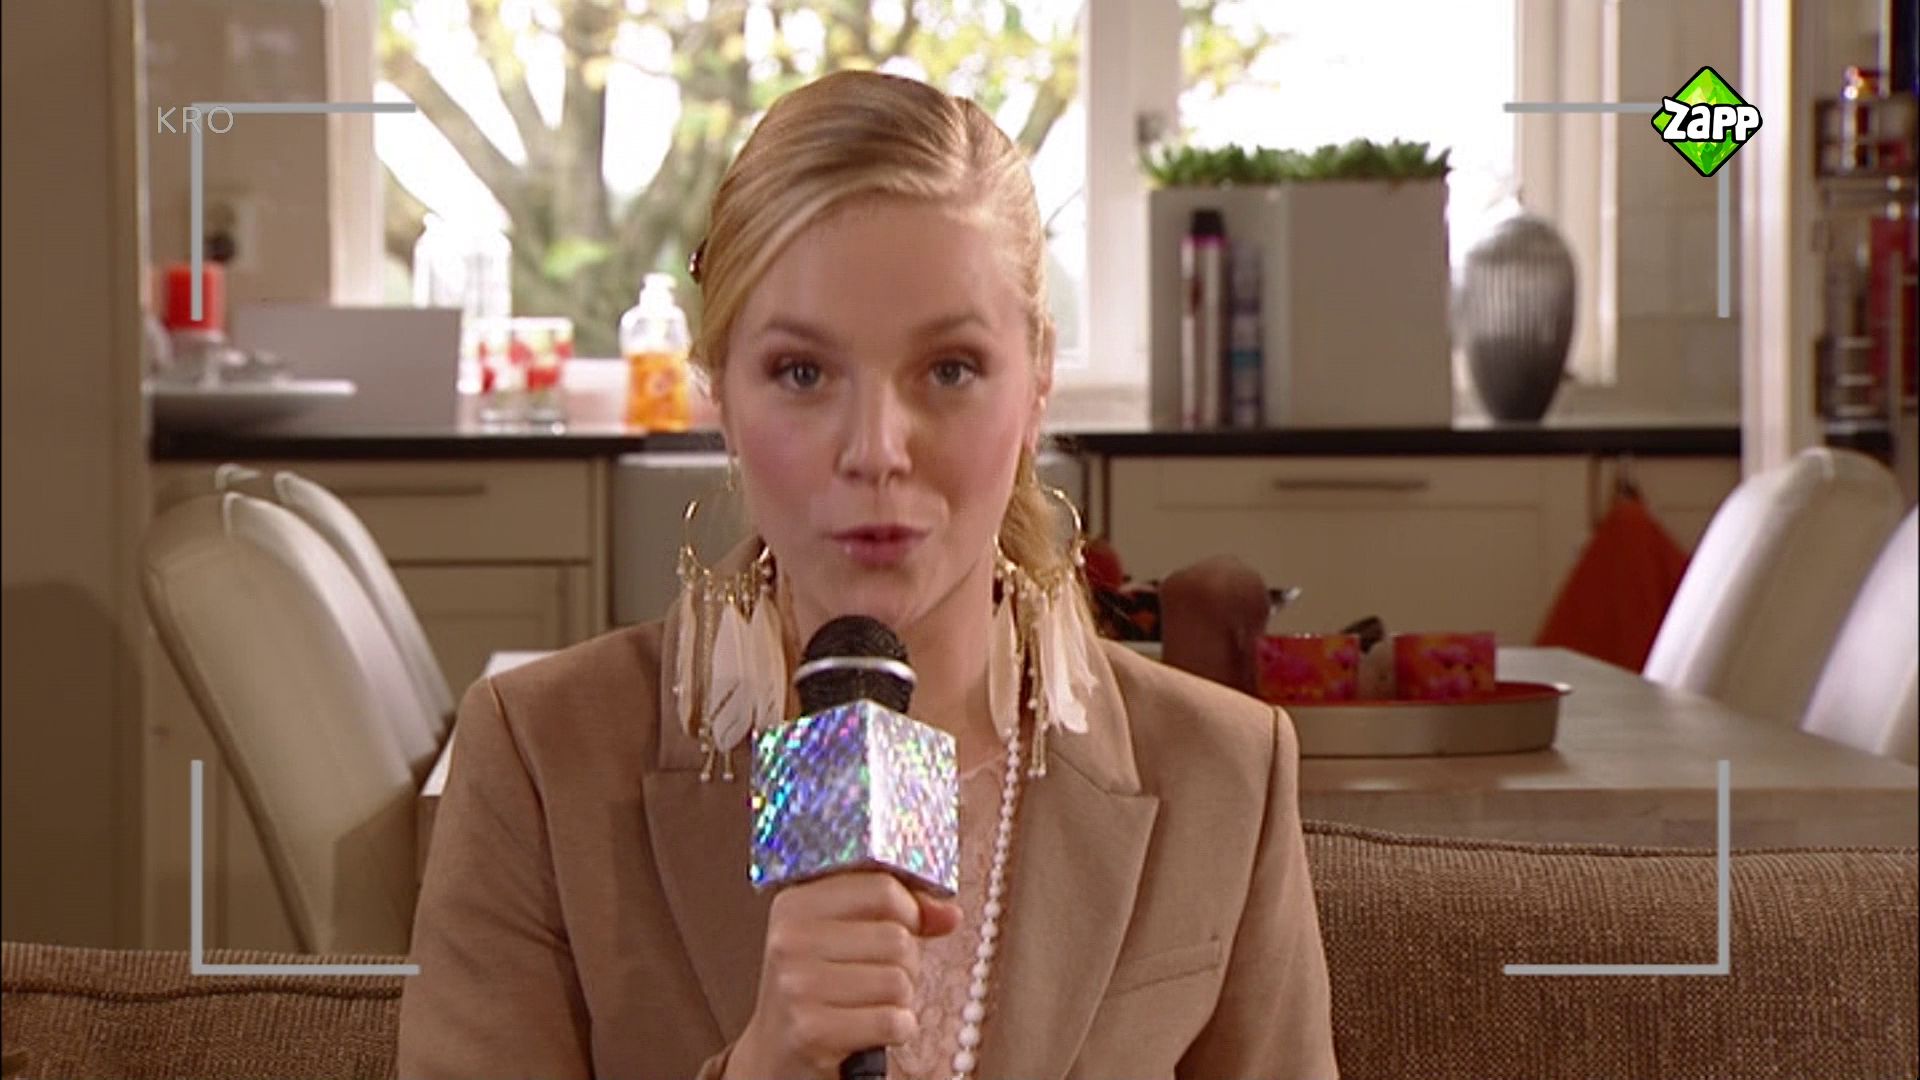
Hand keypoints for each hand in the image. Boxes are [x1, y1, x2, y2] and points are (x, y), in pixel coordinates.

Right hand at [723, 871, 961, 1079]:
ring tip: (868, 1005)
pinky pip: (893, 1021)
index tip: (904, 925)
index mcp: (795, 904)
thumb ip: (898, 914)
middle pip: (897, 938)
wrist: (775, 1056)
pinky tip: (870, 1030)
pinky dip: (896, 1030)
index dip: (909, 910)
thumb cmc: (816, 992)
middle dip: (905, 964)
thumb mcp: (843, 938)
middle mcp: (790, 940)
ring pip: (899, 981)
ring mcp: (797, 985)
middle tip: (875, 978)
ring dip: (899, 1001)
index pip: (882, 888)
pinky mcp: (811, 1031)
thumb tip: (949, 914)